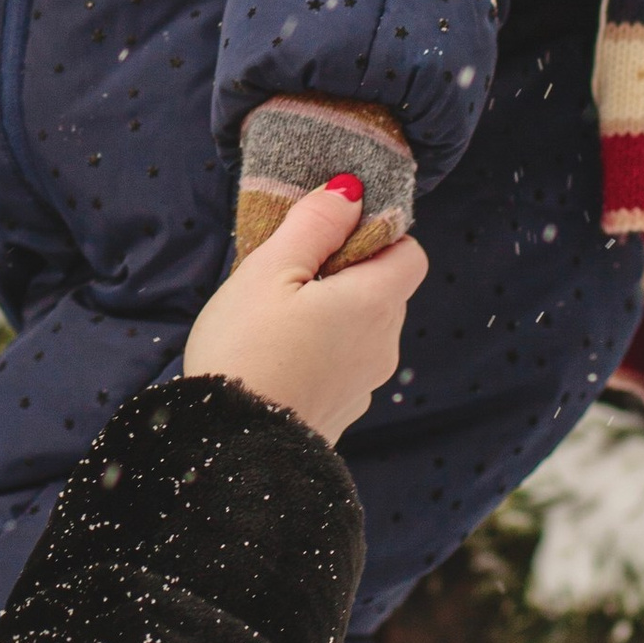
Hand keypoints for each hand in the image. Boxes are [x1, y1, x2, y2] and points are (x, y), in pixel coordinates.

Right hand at [183, 180, 425, 448]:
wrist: (232, 450)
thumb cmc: (246, 350)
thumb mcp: (268, 269)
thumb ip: (315, 224)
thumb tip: (351, 192)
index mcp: (375, 303)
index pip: (410, 253)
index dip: (377, 236)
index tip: (328, 238)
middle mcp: (384, 344)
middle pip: (385, 290)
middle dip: (346, 274)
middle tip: (287, 276)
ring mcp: (366, 383)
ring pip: (363, 329)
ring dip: (332, 315)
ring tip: (274, 320)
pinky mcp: (343, 411)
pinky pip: (344, 364)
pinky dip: (322, 351)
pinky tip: (277, 357)